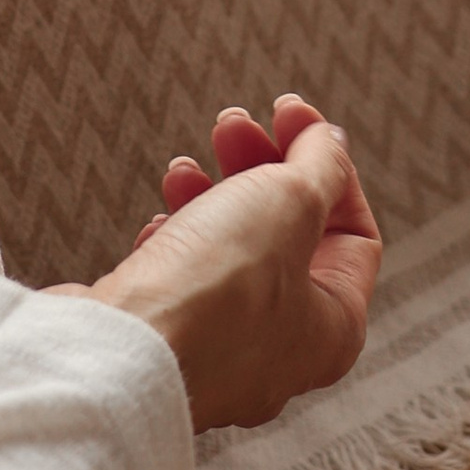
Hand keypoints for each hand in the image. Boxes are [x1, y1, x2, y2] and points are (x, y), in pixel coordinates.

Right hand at [80, 99, 382, 433]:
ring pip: (231, 256)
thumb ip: (322, 165)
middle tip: (230, 125)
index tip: (286, 114)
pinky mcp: (168, 347)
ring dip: (212, 197)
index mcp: (333, 329)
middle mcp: (284, 352)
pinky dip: (176, 243)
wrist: (116, 354)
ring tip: (181, 167)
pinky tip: (157, 226)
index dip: (326, 162)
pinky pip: (184, 285)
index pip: (353, 230)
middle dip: (260, 168)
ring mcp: (221, 355)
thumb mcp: (291, 202)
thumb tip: (332, 142)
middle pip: (290, 236)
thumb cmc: (217, 289)